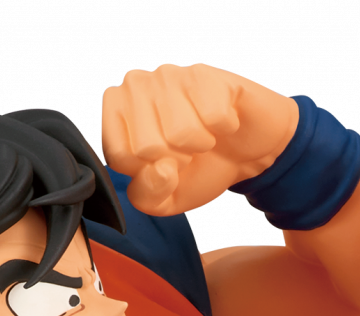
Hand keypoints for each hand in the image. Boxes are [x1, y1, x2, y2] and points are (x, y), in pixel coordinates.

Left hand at [101, 63, 299, 216]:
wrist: (245, 150)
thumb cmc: (199, 167)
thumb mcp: (166, 198)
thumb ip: (148, 195)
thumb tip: (161, 169)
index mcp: (114, 114)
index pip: (120, 157)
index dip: (151, 173)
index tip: (165, 163)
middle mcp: (133, 86)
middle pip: (147, 146)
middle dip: (177, 160)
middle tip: (188, 149)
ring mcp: (167, 75)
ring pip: (180, 132)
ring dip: (202, 144)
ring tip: (204, 135)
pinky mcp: (202, 73)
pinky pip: (213, 117)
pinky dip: (224, 128)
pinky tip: (221, 121)